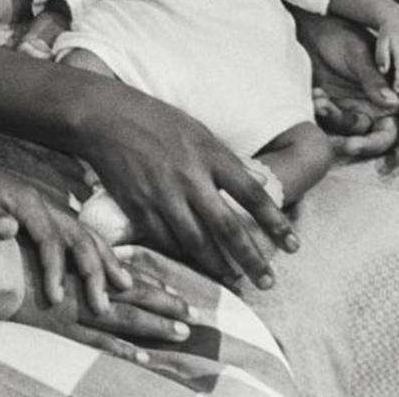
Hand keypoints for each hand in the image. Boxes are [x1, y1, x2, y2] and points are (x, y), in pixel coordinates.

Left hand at [0, 139, 130, 312]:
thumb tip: (9, 228)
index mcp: (24, 200)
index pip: (50, 239)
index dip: (56, 269)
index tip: (58, 299)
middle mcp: (42, 202)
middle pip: (78, 237)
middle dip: (94, 271)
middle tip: (103, 306)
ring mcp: (45, 206)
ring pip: (84, 233)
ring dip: (104, 260)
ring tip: (124, 286)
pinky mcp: (42, 212)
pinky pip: (77, 232)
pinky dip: (96, 249)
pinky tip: (107, 264)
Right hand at [9, 241, 193, 364]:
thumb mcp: (26, 238)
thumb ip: (55, 247)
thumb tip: (74, 248)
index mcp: (76, 263)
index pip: (121, 274)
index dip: (150, 282)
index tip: (176, 292)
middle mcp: (80, 284)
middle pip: (130, 295)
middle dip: (164, 305)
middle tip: (196, 316)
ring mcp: (71, 308)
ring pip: (121, 318)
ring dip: (153, 326)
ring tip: (183, 335)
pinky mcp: (58, 326)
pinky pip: (95, 341)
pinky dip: (122, 349)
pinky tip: (144, 359)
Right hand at [69, 79, 296, 288]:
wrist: (104, 118)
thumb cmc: (155, 119)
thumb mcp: (198, 130)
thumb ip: (226, 159)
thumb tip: (259, 180)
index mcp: (210, 155)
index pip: (252, 194)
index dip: (275, 222)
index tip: (293, 245)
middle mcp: (190, 178)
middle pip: (228, 227)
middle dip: (251, 259)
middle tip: (267, 282)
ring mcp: (163, 195)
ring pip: (196, 242)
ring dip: (218, 266)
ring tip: (233, 280)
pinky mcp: (138, 206)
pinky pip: (164, 240)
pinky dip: (181, 255)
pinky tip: (193, 264)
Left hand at [299, 13, 398, 167]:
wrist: (309, 31)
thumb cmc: (340, 37)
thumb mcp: (357, 54)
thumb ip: (373, 79)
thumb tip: (394, 103)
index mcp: (397, 91)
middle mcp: (381, 106)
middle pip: (385, 139)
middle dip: (368, 145)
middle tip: (349, 146)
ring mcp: (358, 110)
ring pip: (359, 136)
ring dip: (340, 123)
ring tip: (322, 102)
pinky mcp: (336, 111)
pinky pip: (335, 125)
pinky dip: (326, 113)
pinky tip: (317, 95)